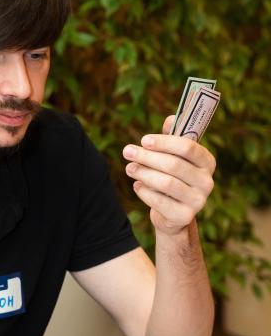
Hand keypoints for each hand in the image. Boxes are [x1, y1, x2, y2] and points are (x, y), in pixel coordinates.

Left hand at [122, 115, 215, 235]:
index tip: (144, 140)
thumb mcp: (174, 155)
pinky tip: (138, 185)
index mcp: (207, 162)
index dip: (164, 142)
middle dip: (147, 157)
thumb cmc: (173, 176)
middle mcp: (207, 182)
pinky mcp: (185, 217)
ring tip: (129, 168)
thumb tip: (171, 118)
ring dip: (143, 173)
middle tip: (127, 151)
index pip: (188, 148)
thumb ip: (172, 136)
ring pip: (166, 183)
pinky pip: (159, 202)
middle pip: (173, 165)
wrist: (173, 213)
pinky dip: (144, 191)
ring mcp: (198, 201)